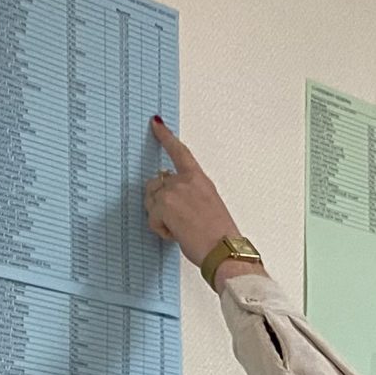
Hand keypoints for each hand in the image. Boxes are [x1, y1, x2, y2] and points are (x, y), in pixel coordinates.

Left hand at [143, 118, 254, 283]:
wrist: (225, 251)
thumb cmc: (221, 236)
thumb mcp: (209, 207)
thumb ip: (189, 196)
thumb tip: (172, 202)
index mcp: (200, 180)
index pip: (180, 152)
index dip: (166, 136)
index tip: (156, 123)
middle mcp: (186, 181)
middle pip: (156, 183)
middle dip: (159, 202)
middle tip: (178, 221)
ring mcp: (173, 192)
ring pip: (151, 200)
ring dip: (159, 216)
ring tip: (181, 229)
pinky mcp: (164, 205)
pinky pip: (151, 217)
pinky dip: (161, 229)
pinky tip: (178, 234)